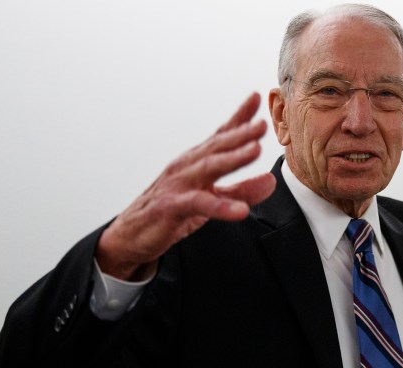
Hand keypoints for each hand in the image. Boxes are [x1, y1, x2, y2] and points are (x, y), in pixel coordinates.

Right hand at [96, 92, 275, 279]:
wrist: (132, 235)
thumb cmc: (171, 210)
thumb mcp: (211, 199)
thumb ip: (241, 190)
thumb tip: (270, 180)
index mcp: (197, 162)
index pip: (220, 135)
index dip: (239, 117)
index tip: (257, 98)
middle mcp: (187, 167)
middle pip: (217, 146)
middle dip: (241, 133)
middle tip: (263, 124)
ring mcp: (177, 184)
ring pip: (208, 167)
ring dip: (233, 157)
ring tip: (256, 150)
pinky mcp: (170, 207)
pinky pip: (198, 204)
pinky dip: (221, 207)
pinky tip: (241, 210)